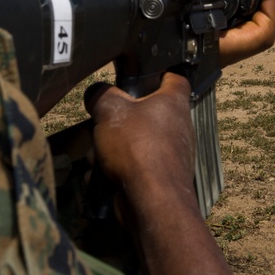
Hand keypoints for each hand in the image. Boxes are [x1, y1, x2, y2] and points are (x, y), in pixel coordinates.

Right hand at [83, 73, 245, 274]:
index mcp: (173, 102)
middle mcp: (178, 125)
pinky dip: (117, 168)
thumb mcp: (110, 110)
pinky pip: (134, 164)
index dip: (156, 73)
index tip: (136, 77)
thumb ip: (101, 95)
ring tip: (99, 153)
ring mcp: (171, 152)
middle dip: (120, 118)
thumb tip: (96, 93)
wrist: (151, 201)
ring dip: (114, 146)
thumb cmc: (137, 147)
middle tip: (103, 121)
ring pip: (136, 140)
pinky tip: (103, 174)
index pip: (173, 77)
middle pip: (146, 111)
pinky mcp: (160, 176)